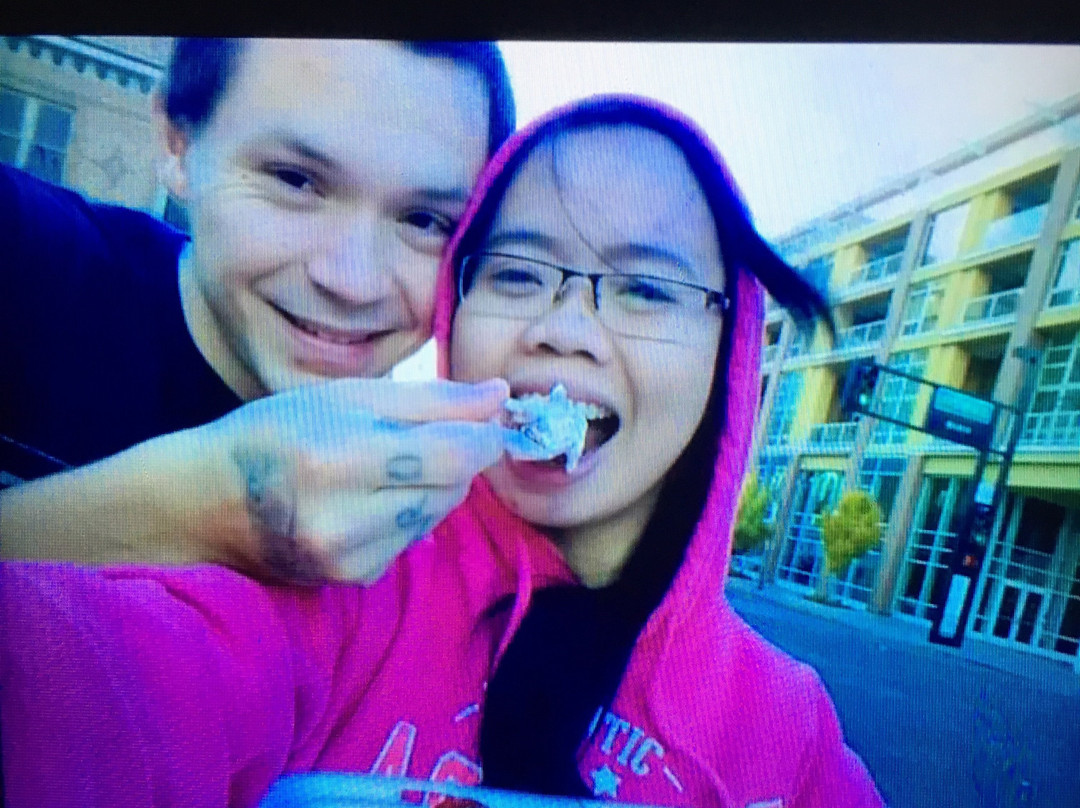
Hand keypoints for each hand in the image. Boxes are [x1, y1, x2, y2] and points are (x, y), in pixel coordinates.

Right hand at [198, 377, 508, 583]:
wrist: (207, 503)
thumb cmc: (276, 432)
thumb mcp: (348, 397)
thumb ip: (432, 399)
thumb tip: (501, 397)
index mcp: (341, 459)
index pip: (454, 456)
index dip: (485, 437)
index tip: (488, 419)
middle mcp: (346, 520)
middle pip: (452, 488)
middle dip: (459, 458)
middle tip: (430, 434)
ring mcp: (349, 559)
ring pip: (437, 515)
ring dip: (433, 486)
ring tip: (389, 465)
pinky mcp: (353, 581)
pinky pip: (412, 540)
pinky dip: (408, 515)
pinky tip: (370, 499)